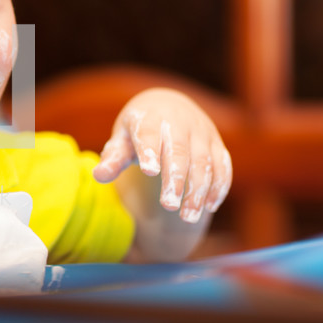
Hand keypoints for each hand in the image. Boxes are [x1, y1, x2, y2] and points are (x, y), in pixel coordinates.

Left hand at [92, 88, 231, 223]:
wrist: (169, 105)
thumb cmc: (140, 128)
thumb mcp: (123, 136)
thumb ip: (113, 157)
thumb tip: (99, 176)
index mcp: (150, 118)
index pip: (150, 134)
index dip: (150, 151)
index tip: (148, 171)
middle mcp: (179, 122)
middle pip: (179, 151)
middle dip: (176, 179)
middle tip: (168, 205)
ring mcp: (201, 132)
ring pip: (204, 161)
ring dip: (198, 190)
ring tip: (188, 217)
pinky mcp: (217, 143)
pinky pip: (223, 165)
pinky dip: (218, 186)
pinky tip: (208, 206)